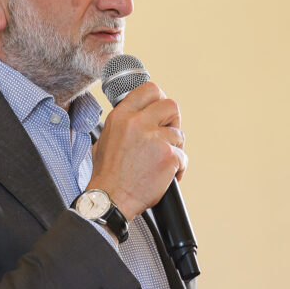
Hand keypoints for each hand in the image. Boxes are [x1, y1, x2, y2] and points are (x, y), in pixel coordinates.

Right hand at [89, 82, 186, 221]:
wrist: (110, 199)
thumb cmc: (107, 174)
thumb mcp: (106, 138)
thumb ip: (124, 123)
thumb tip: (140, 115)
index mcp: (121, 116)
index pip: (149, 90)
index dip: (159, 100)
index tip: (160, 112)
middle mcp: (137, 123)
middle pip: (171, 105)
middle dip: (173, 121)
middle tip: (167, 136)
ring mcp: (155, 139)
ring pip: (179, 134)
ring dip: (175, 148)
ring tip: (161, 162)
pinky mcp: (168, 156)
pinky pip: (183, 156)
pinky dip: (178, 168)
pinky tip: (165, 176)